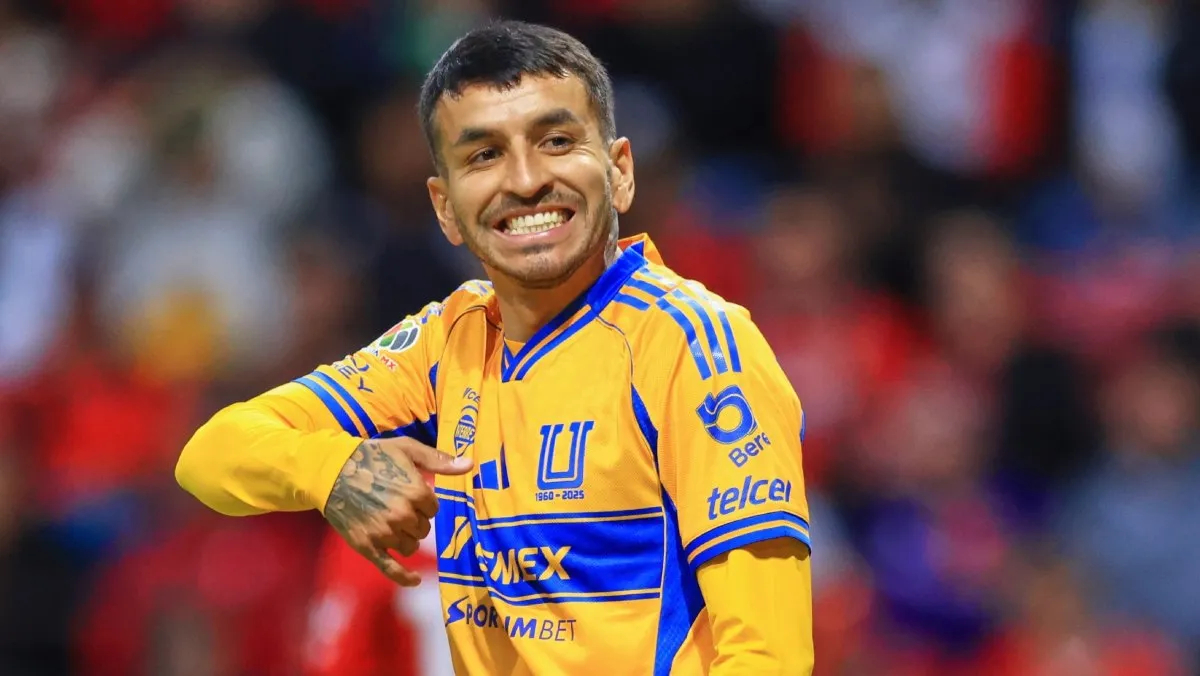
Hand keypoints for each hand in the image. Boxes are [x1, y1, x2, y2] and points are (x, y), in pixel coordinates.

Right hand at [323, 437, 472, 585]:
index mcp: (416, 492)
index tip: (408, 493)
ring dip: (406, 538)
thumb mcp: (407, 450)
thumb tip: (469, 465)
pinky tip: (415, 581)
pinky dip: (405, 577)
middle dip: (414, 519)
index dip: (423, 502)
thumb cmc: (372, 456)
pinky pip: (391, 568)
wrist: (331, 471)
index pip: (433, 509)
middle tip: (395, 505)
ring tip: (389, 522)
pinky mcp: (368, 546)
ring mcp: (385, 533)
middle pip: (423, 528)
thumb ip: (439, 460)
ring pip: (411, 547)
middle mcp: (403, 515)